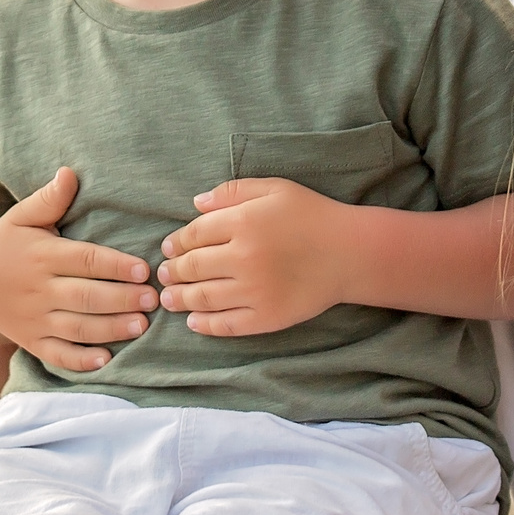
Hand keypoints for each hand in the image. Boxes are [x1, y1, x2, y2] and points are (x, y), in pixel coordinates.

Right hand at [0, 167, 155, 371]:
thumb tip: (70, 173)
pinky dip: (80, 361)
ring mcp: (33, 319)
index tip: (143, 270)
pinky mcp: (31, 341)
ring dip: (110, 329)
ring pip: (76, 328)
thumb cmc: (4, 245)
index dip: (115, 265)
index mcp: (41, 255)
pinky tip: (106, 360)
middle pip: (85, 296)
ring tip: (141, 326)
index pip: (84, 260)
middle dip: (122, 299)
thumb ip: (48, 199)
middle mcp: (38, 289)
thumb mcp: (20, 218)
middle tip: (153, 299)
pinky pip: (56, 355)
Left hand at [156, 178, 353, 335]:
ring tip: (169, 299)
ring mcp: (254, 290)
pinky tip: (194, 322)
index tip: (168, 248)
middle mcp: (244, 257)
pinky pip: (226, 324)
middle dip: (171, 272)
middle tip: (163, 275)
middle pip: (192, 267)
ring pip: (202, 297)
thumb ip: (233, 191)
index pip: (193, 235)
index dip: (175, 242)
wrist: (350, 253)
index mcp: (243, 222)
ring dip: (179, 299)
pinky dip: (204, 325)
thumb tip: (196, 204)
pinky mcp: (267, 317)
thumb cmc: (313, 215)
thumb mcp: (275, 189)